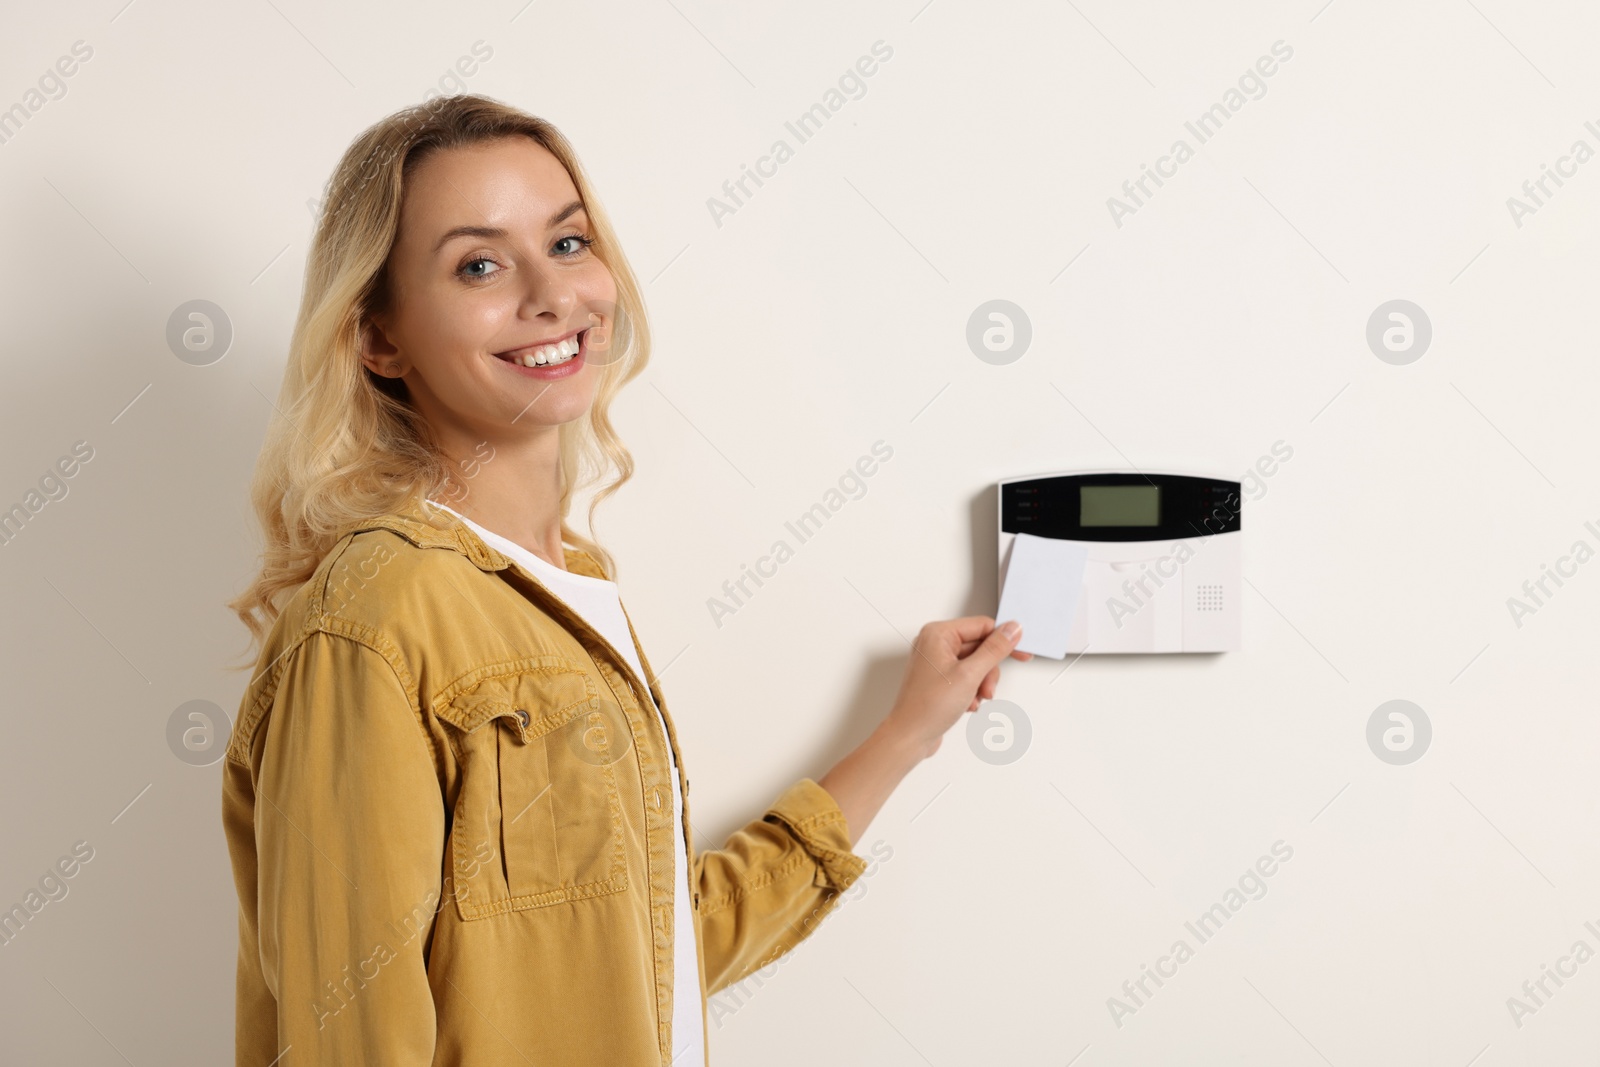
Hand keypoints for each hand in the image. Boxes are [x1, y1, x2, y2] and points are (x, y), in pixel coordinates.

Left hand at [882, 616, 1031, 759]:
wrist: (909, 736)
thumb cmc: (926, 707)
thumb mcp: (969, 675)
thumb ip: (994, 650)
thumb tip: (1012, 630)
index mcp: (938, 634)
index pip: (982, 626)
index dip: (1003, 640)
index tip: (1021, 653)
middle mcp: (935, 644)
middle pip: (980, 647)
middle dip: (988, 671)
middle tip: (987, 688)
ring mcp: (937, 662)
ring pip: (976, 665)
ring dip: (981, 684)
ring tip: (975, 699)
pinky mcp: (940, 678)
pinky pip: (967, 677)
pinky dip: (972, 691)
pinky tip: (967, 704)